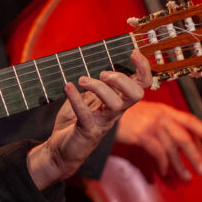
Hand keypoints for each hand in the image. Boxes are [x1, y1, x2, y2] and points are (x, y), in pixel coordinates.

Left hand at [27, 50, 150, 188]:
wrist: (59, 149)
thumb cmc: (74, 122)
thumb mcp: (86, 98)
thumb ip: (95, 84)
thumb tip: (99, 63)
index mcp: (117, 100)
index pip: (141, 84)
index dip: (143, 69)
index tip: (134, 52)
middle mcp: (115, 112)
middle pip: (136, 94)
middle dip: (122, 79)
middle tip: (103, 74)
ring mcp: (103, 122)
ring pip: (116, 104)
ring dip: (99, 87)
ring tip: (82, 80)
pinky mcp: (88, 131)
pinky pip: (86, 114)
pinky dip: (76, 98)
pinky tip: (68, 86)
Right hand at [115, 101, 201, 180]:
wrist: (106, 113)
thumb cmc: (126, 115)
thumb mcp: (146, 112)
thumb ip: (162, 122)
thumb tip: (177, 140)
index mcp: (164, 110)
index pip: (189, 119)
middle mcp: (161, 116)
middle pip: (183, 137)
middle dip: (194, 155)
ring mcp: (151, 125)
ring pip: (171, 149)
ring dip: (179, 166)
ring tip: (186, 178)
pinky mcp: (142, 135)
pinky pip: (157, 153)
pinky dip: (162, 164)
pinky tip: (164, 172)